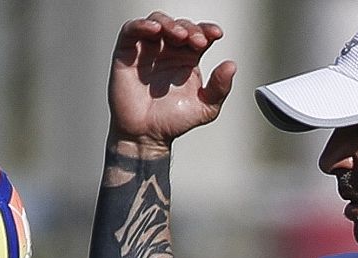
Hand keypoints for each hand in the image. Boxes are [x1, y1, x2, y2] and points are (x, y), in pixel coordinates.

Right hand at [107, 12, 236, 154]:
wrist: (146, 136)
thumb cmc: (171, 122)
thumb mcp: (206, 107)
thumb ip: (220, 87)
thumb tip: (231, 66)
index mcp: (187, 59)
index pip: (199, 35)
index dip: (207, 29)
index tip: (215, 34)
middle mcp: (168, 52)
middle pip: (180, 25)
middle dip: (190, 29)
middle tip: (197, 41)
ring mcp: (147, 51)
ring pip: (157, 21)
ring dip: (170, 24)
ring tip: (179, 35)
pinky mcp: (127, 54)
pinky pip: (132, 30)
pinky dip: (142, 24)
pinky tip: (154, 29)